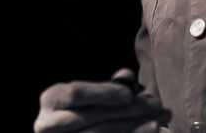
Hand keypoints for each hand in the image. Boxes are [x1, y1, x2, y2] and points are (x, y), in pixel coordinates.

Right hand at [34, 68, 170, 132]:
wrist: (83, 129)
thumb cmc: (93, 109)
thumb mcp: (99, 94)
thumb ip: (112, 85)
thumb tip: (126, 77)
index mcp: (52, 100)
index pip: (74, 94)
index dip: (102, 93)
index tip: (129, 94)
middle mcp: (47, 125)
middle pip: (88, 119)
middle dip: (125, 112)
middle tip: (155, 105)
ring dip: (131, 126)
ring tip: (158, 119)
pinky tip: (150, 129)